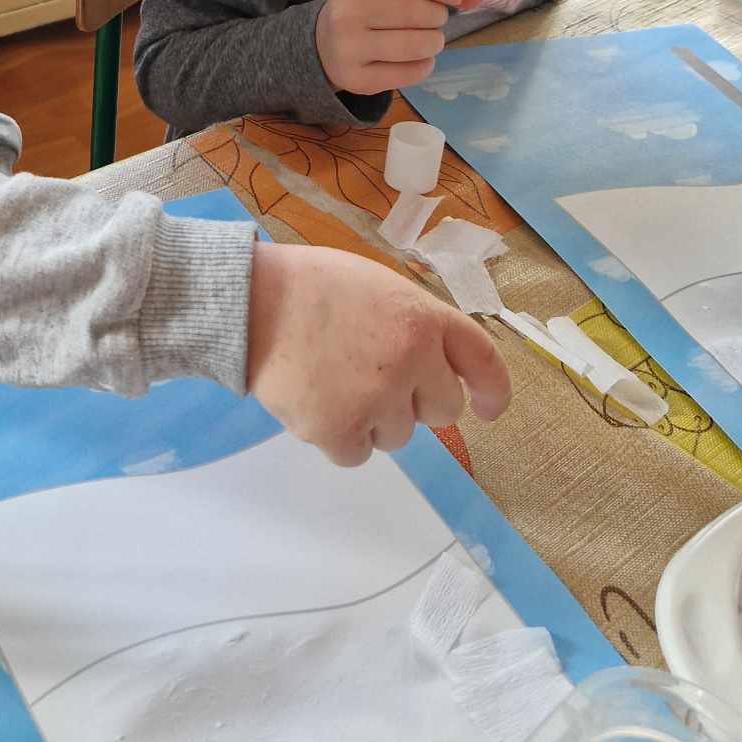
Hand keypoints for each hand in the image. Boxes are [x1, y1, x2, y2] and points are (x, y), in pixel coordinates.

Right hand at [245, 242, 510, 466]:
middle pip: (443, 411)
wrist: (248, 300)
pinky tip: (314, 402)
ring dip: (371, 419)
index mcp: (423, 318)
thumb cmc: (311, 286)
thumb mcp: (379, 286)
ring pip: (398, 436)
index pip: (482, 361)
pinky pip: (356, 455)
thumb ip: (415, 325)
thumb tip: (434, 372)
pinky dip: (338, 437)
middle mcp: (411, 360)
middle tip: (372, 379)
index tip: (488, 410)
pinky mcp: (337, 429)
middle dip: (415, 402)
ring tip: (332, 381)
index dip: (492, 392)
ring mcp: (376, 397)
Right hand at [316, 0, 481, 95]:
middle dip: (438, 17)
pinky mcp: (356, 79)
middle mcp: (347, 12)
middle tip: (435, 21)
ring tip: (430, 40)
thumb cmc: (369, 9)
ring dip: (435, 42)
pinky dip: (425, 66)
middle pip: (417, 13)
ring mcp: (348, 48)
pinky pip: (410, 73)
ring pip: (417, 44)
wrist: (324, 47)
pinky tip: (418, 60)